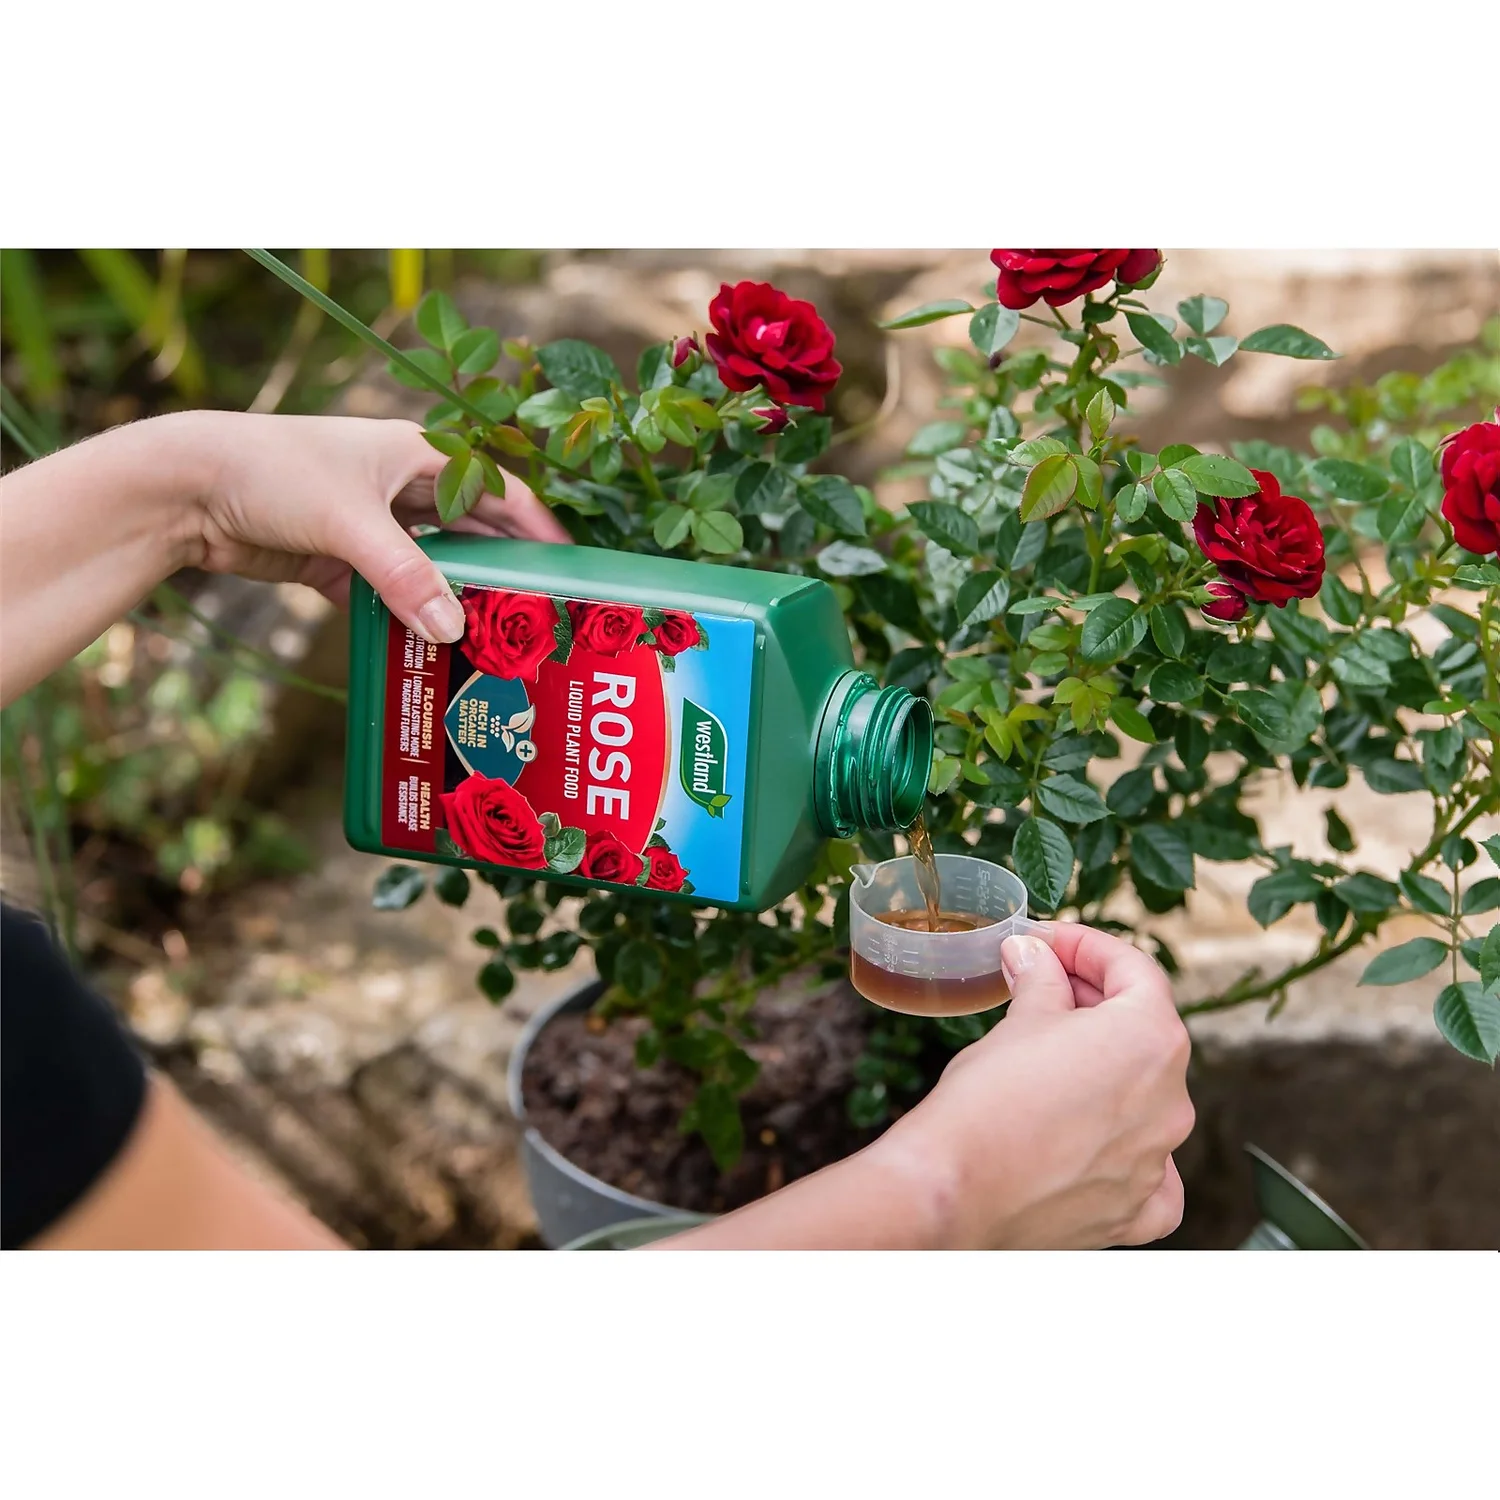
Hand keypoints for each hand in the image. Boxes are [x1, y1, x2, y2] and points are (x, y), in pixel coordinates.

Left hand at [177, 410, 570, 643]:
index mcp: (420, 455)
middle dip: (506, 575)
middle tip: (541, 621)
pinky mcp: (340, 562)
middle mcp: (402, 488)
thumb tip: (453, 632)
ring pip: (433, 570)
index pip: (502, 493)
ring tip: (495, 646)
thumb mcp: (349, 521)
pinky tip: (430, 653)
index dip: (541, 532)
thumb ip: (405, 575)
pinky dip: (408, 621)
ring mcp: (372, 527)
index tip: (572, 573)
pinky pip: (391, 597)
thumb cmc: (272, 472)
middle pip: (474, 536)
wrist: (184, 487)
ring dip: (457, 603)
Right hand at [878, 923, 1193, 1248]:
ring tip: (1048, 1054)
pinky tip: (1092, 1139)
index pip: (1135, 971)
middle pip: (1143, 1032)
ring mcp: (1156, 1161)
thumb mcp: (1018, 1021)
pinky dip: (1124, 1151)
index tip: (1045, 942)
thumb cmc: (986, 1100)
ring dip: (1104, 1069)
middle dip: (1092, 1001)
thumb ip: (1041, 980)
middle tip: (1039, 983)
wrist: (954, 1191)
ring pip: (1145, 1100)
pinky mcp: (1133, 1210)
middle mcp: (1171, 1102)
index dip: (1085, 946)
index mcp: (1151, 1040)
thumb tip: (1035, 957)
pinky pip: (1149, 1175)